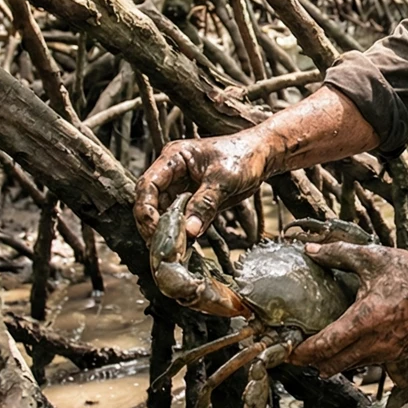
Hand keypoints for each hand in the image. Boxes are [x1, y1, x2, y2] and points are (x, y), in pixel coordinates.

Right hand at [133, 131, 270, 239]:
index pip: (148, 185)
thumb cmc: (244, 156)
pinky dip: (181, 233)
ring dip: (167, 231)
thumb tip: (189, 231)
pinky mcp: (192, 200)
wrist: (262, 156)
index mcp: (174, 158)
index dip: (146, 210)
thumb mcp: (224, 179)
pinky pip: (180, 219)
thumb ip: (205, 204)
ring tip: (173, 250)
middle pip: (150, 202)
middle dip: (153, 225)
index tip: (154, 230)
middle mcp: (172, 173)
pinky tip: (185, 246)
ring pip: (163, 213)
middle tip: (162, 246)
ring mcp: (181, 187)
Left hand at [291, 243, 407, 373]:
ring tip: (316, 349)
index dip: (301, 352)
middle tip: (294, 350)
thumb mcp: (374, 258)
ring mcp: (387, 353)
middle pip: (331, 365)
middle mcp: (375, 343)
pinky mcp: (397, 356)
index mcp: (366, 320)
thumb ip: (337, 254)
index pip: (324, 347)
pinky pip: (366, 365)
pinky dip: (351, 360)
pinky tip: (345, 347)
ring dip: (330, 362)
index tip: (286, 349)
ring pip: (348, 367)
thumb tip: (309, 251)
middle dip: (310, 361)